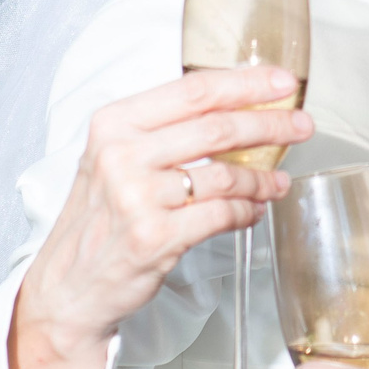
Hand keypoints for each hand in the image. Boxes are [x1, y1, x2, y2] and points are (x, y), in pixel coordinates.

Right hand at [8, 67, 310, 368]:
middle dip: (270, 124)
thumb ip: (163, 131)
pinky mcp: (155, 237)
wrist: (67, 286)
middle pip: (217, 127)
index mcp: (114, 123)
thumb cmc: (98, 220)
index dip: (246, 83)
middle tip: (301, 126)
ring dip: (262, 179)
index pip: (194, 90)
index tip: (282, 82)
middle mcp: (122, 154)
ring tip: (277, 182)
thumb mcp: (113, 159)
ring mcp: (137, 197)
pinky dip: (246, 212)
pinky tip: (254, 211)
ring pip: (225, 176)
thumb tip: (234, 108)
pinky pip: (221, 216)